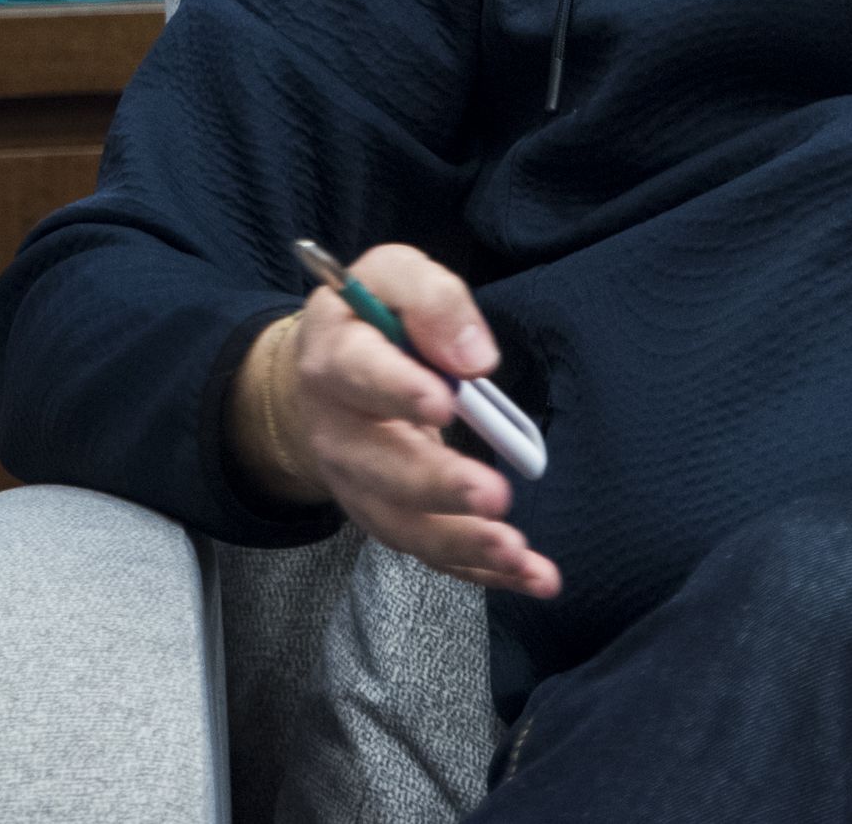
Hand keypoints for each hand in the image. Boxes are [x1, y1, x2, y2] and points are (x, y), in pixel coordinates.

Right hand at [227, 243, 559, 597]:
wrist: (320, 379)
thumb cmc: (369, 320)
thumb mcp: (393, 274)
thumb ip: (430, 297)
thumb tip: (474, 359)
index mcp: (334, 358)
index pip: (358, 374)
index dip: (398, 389)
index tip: (444, 401)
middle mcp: (336, 431)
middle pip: (379, 466)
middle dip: (438, 484)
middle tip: (493, 495)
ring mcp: (357, 484)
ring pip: (402, 523)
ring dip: (462, 543)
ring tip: (517, 552)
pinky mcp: (386, 516)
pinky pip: (430, 551)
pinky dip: (480, 570)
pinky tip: (530, 576)